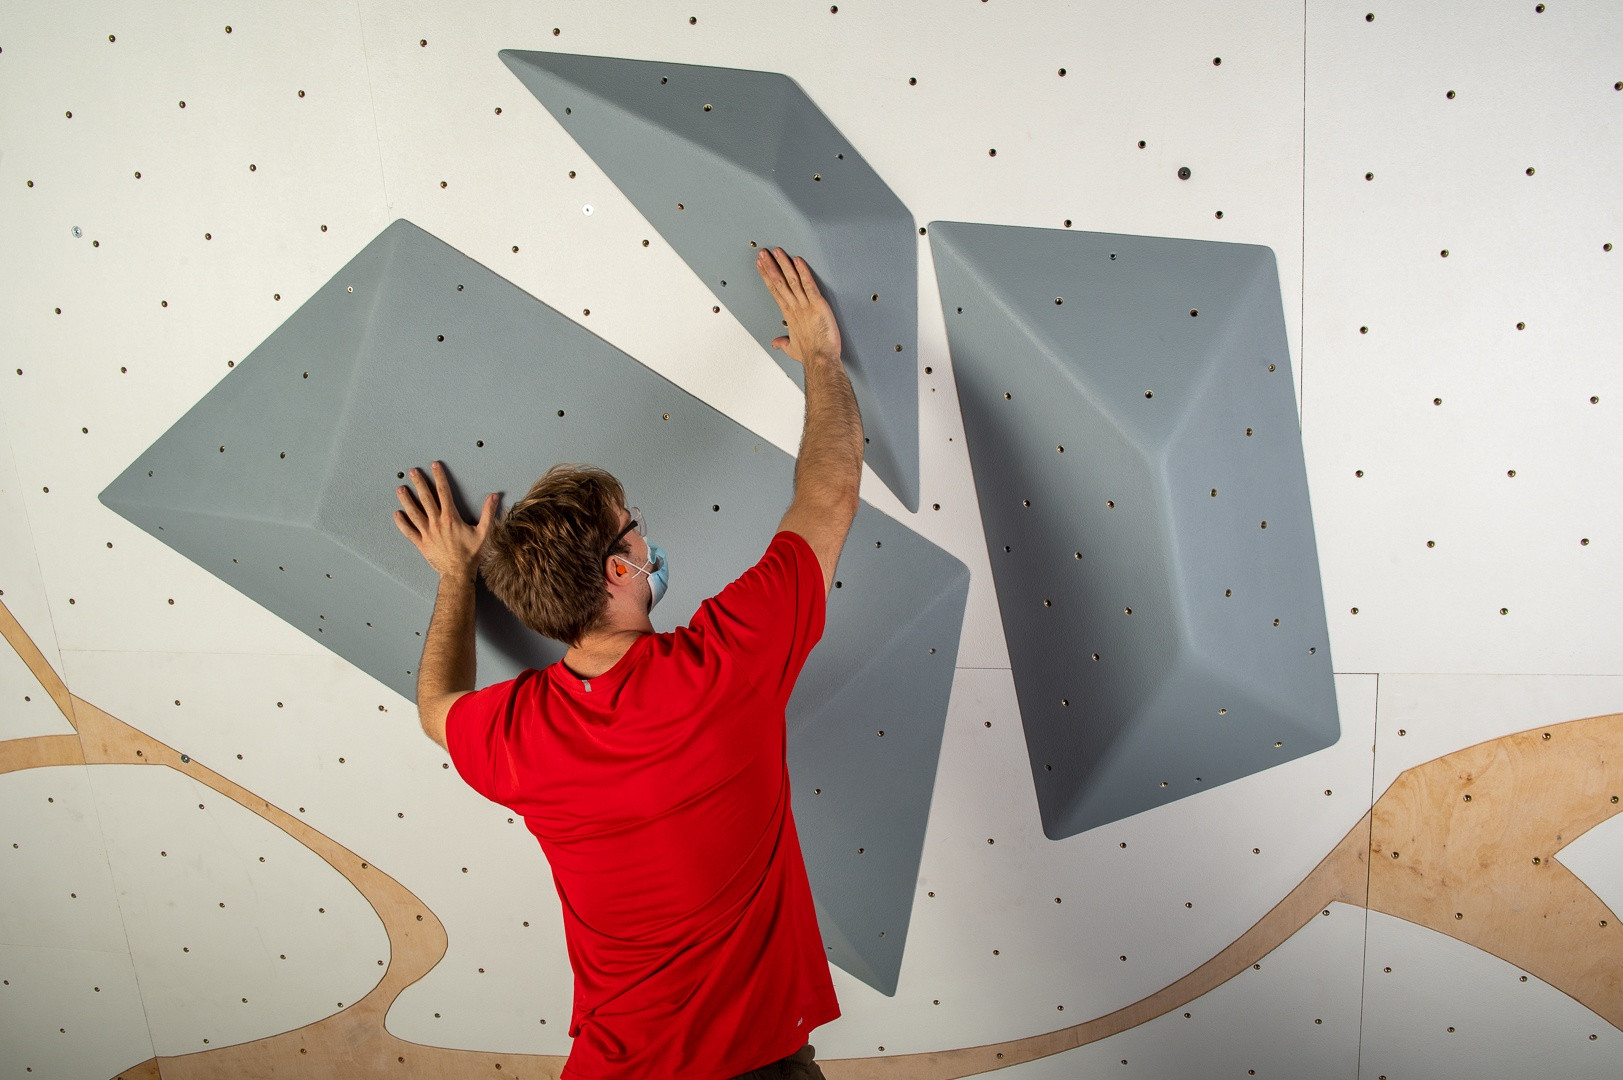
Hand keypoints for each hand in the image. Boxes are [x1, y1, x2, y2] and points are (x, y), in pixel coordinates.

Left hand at [394, 461, 499, 579]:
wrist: (458, 572)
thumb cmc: (471, 554)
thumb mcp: (484, 532)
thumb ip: (488, 513)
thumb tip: (494, 496)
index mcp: (450, 517)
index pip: (443, 492)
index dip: (439, 477)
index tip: (434, 466)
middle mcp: (436, 522)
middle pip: (426, 498)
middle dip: (419, 483)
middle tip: (412, 472)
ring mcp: (427, 533)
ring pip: (414, 512)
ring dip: (406, 500)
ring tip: (400, 489)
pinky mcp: (421, 543)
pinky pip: (408, 531)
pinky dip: (402, 523)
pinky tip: (396, 514)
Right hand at [756, 248, 841, 366]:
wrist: (820, 359)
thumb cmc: (810, 355)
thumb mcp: (792, 348)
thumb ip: (783, 343)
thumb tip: (776, 343)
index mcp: (789, 314)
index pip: (775, 290)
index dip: (767, 276)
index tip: (761, 266)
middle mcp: (795, 307)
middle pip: (779, 282)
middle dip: (770, 266)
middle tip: (763, 253)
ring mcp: (805, 305)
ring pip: (792, 280)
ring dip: (783, 264)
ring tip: (777, 252)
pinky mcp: (817, 305)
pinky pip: (809, 285)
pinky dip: (804, 272)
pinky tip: (798, 261)